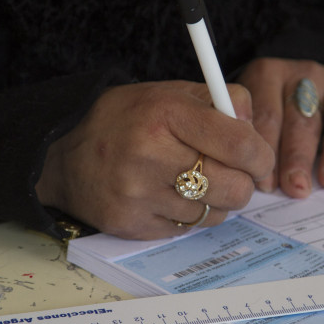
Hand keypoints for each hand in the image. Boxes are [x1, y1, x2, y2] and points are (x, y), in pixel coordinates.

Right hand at [35, 81, 274, 238]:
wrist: (63, 154)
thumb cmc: (125, 120)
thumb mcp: (170, 93)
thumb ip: (220, 104)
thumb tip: (257, 134)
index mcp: (165, 113)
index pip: (239, 143)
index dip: (260, 155)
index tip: (258, 158)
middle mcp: (150, 155)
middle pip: (235, 188)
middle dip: (242, 183)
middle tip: (230, 173)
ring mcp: (139, 195)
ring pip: (215, 214)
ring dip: (214, 201)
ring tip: (191, 182)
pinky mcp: (132, 225)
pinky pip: (188, 230)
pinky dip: (189, 216)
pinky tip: (169, 196)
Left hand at [238, 58, 323, 196]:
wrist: (310, 68)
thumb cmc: (276, 108)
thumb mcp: (254, 112)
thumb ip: (254, 139)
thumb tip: (257, 183)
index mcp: (267, 77)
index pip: (266, 115)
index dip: (266, 150)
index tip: (266, 184)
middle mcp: (303, 76)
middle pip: (302, 119)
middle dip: (298, 157)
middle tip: (297, 187)